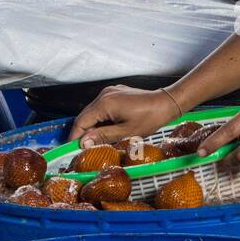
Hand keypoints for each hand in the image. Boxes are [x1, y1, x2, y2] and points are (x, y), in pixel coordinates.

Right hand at [67, 86, 181, 145]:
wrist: (166, 103)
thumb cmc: (150, 118)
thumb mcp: (126, 132)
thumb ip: (103, 136)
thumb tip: (83, 143)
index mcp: (104, 103)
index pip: (81, 121)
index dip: (75, 136)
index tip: (73, 149)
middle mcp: (104, 94)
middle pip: (85, 116)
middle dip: (84, 132)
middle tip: (85, 148)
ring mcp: (110, 92)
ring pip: (93, 112)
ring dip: (93, 126)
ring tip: (98, 141)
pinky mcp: (116, 93)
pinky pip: (102, 107)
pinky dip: (101, 119)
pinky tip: (108, 129)